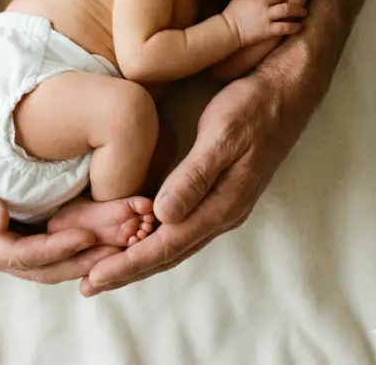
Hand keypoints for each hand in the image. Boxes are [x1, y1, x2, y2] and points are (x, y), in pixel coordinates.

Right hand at [0, 112, 118, 281]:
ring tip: (128, 238)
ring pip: (58, 253)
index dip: (53, 250)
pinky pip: (60, 231)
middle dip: (83, 258)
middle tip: (121, 247)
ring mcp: (14, 234)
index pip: (19, 256)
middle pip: (45, 264)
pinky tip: (114, 221)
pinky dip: (87, 230)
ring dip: (92, 249)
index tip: (86, 237)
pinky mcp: (30, 217)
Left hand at [80, 65, 314, 296]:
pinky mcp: (219, 192)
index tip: (95, 279)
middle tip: (88, 285)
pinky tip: (138, 235)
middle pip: (169, 253)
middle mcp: (223, 213)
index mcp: (223, 205)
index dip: (129, 264)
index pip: (168, 245)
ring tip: (106, 268)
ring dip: (140, 258)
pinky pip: (183, 226)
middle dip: (128, 270)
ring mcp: (223, 204)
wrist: (287, 91)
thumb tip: (163, 217)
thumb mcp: (223, 135)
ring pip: (175, 243)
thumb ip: (195, 176)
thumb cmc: (253, 107)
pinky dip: (155, 238)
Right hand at [223, 0, 305, 46]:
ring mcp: (266, 16)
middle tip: (294, 0)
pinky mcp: (268, 29)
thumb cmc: (232, 14)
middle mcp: (262, 3)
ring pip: (287, 9)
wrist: (228, 30)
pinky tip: (300, 26)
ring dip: (298, 10)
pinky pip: (285, 27)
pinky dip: (295, 27)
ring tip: (303, 11)